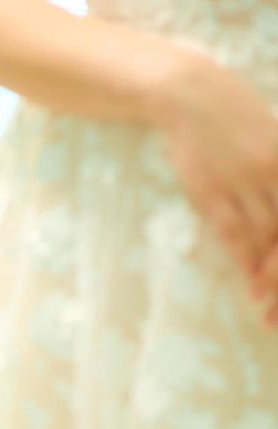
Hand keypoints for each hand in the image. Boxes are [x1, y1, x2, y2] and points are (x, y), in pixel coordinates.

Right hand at [151, 49, 277, 323]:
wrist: (189, 95)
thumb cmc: (234, 115)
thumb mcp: (271, 138)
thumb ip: (275, 173)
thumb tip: (274, 219)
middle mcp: (273, 173)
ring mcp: (242, 183)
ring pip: (267, 239)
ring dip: (271, 275)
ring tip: (270, 303)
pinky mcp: (211, 191)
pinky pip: (234, 233)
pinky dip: (245, 260)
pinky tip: (251, 281)